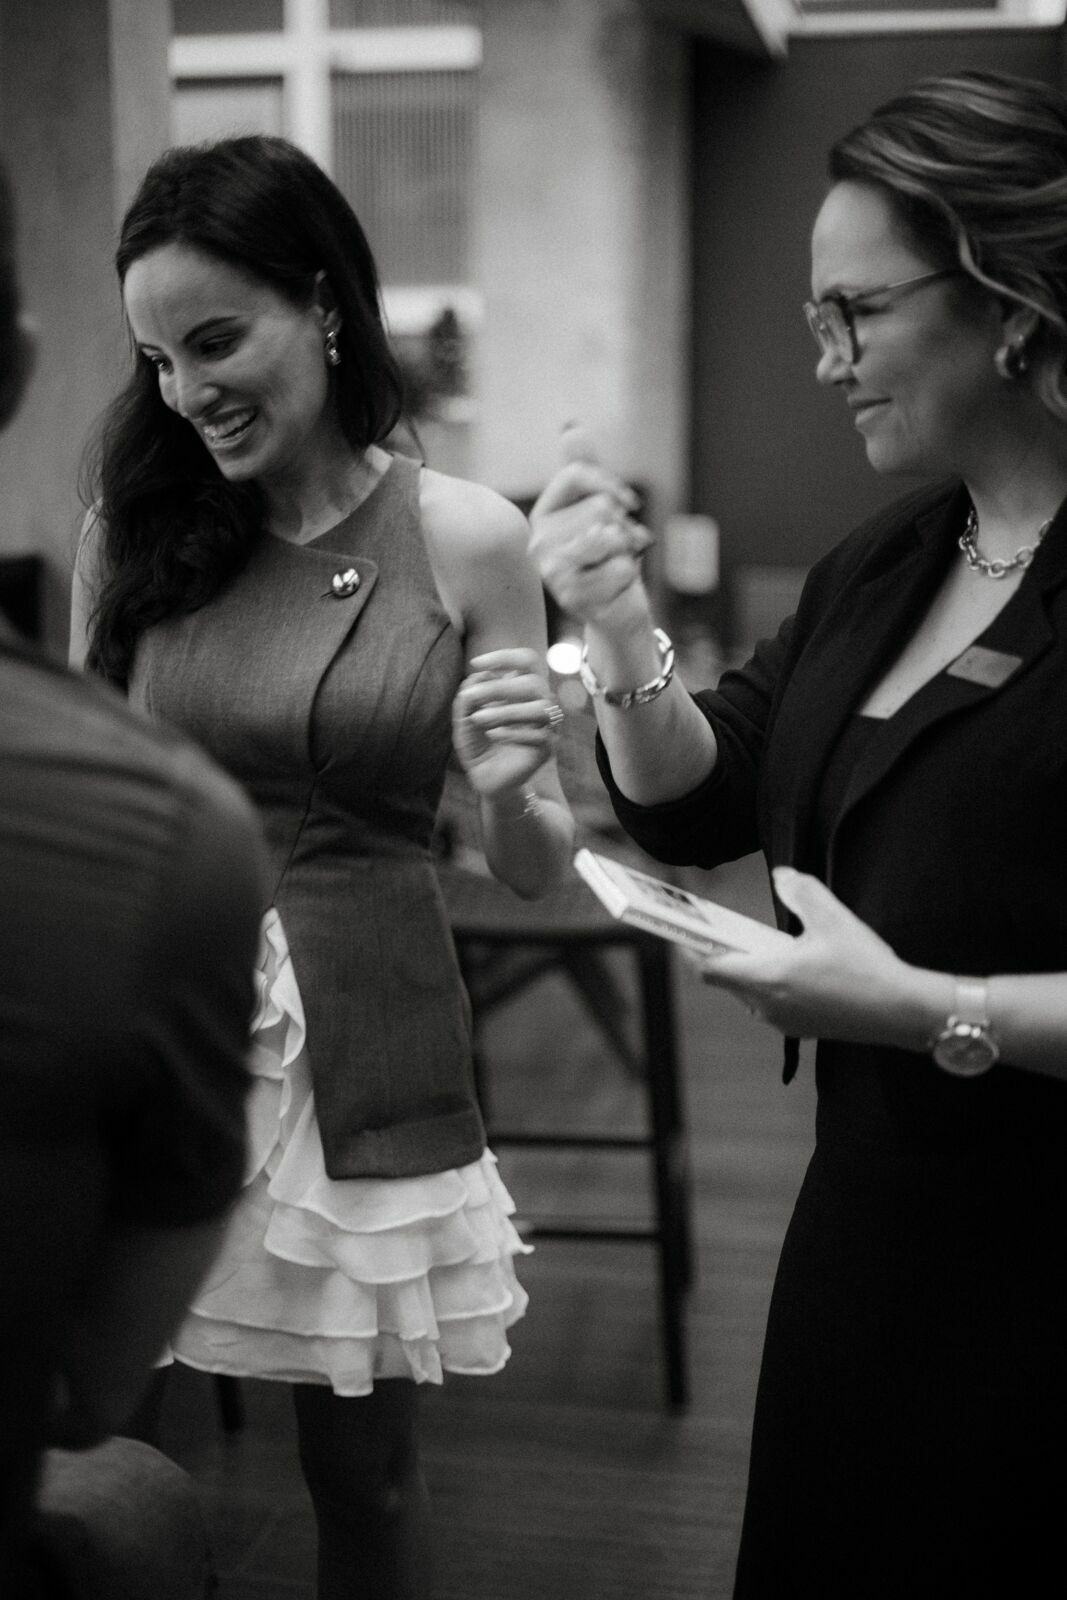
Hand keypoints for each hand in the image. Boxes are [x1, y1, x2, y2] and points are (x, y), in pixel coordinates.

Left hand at [452, 648, 562, 799]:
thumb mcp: (465, 719)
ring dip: (506, 711)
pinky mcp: (547, 748)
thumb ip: (468, 698)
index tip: (475, 663)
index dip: (504, 657)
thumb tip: (478, 676)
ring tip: (479, 719)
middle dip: (498, 687)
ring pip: (541, 708)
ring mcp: (547, 726)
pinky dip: (513, 733)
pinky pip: (540, 735)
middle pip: (533, 683)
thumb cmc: (478, 743)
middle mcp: (541, 702)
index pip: (527, 661)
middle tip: (470, 698)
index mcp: (524, 689)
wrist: (486, 778)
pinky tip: (493, 736)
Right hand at [527, 422, 653, 625]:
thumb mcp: (598, 507)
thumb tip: (572, 427)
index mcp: (541, 515)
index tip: (628, 504)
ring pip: (611, 536)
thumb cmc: (607, 556)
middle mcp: (538, 543)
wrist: (614, 608)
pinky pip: (622, 568)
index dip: (612, 485)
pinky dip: (629, 578)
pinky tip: (615, 588)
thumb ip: (585, 469)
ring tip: (617, 564)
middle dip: (624, 526)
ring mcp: (552, 572)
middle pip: (599, 507)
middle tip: (621, 547)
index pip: (576, 474)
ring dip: (628, 550)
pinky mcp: (572, 598)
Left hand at [697, 867, 922, 1045]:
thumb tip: (783, 877)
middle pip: (727, 978)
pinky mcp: (802, 1028)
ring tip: (760, 940)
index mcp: (768, 978)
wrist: (902, 1012)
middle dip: (722, 951)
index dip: (691, 947)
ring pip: (749, 991)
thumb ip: (801, 890)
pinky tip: (792, 963)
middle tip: (723, 925)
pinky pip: (770, 1002)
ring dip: (748, 967)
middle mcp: (768, 1006)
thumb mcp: (833, 917)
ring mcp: (784, 1022)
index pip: (709, 967)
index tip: (682, 928)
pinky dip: (769, 981)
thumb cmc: (867, 967)